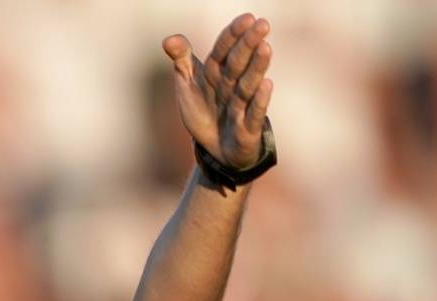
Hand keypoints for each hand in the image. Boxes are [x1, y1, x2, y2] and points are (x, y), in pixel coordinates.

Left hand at [162, 12, 274, 170]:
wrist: (214, 148)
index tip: (247, 18)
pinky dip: (259, 100)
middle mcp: (231, 85)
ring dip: (257, 67)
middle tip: (263, 25)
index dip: (234, 34)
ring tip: (266, 48)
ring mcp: (241, 105)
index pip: (224, 49)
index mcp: (216, 72)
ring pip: (248, 84)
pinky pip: (253, 112)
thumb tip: (169, 39)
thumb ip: (181, 59)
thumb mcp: (188, 85)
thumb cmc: (204, 111)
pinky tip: (267, 84)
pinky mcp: (247, 127)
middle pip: (238, 63)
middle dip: (249, 44)